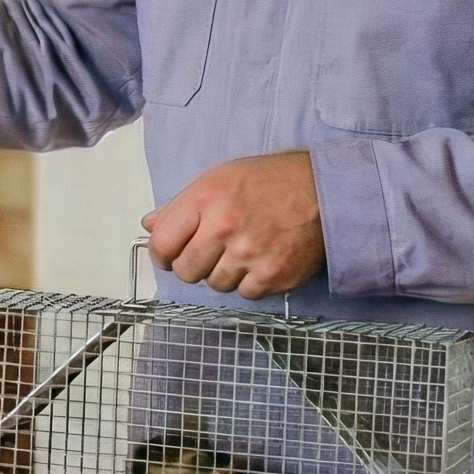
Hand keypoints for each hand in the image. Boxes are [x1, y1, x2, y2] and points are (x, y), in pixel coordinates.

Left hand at [143, 152, 324, 299]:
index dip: (163, 253)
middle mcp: (224, 227)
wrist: (323, 192)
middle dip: (194, 265)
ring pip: (216, 285)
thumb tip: (149, 225)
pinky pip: (245, 294)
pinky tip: (262, 259)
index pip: (162, 244)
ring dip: (225, 273)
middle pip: (186, 271)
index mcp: (205, 199)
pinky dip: (251, 282)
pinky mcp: (272, 276)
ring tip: (244, 249)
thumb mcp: (218, 179)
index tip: (171, 254)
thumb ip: (180, 205)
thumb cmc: (270, 182)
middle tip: (212, 252)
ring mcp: (249, 254)